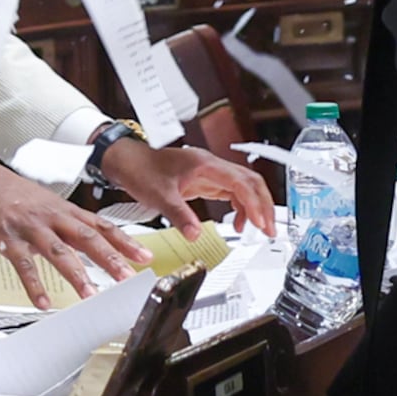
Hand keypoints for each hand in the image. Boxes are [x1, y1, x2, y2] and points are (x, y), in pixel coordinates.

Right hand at [0, 165, 144, 305]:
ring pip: (58, 251)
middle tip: (127, 277)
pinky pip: (23, 264)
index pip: (101, 226)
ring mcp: (30, 227)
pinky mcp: (8, 238)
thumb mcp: (45, 205)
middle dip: (109, 258)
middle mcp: (52, 217)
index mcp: (64, 210)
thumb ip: (65, 225)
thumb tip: (87, 243)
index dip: (124, 241)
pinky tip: (43, 301)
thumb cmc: (9, 193)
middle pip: (86, 238)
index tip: (144, 257)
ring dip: (76, 274)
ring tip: (90, 295)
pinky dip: (34, 284)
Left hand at [96, 136, 279, 239]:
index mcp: (205, 165)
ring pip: (244, 186)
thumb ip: (179, 215)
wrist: (127, 161)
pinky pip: (231, 192)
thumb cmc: (141, 170)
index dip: (255, 204)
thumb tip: (195, 234)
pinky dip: (240, 207)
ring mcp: (210, 172)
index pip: (241, 183)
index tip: (261, 223)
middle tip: (269, 229)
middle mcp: (211, 166)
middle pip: (251, 182)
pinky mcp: (205, 180)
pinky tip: (238, 223)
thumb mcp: (160, 196)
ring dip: (254, 207)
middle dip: (264, 205)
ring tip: (258, 229)